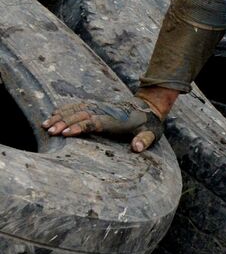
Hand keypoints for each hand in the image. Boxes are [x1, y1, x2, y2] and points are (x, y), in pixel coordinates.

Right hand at [43, 94, 165, 152]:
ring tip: (45, 125)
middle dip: (64, 123)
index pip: (94, 122)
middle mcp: (105, 111)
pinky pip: (78, 106)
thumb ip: (144, 140)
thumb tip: (137, 148)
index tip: (65, 133)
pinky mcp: (97, 106)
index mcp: (116, 120)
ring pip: (76, 110)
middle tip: (50, 132)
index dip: (80, 127)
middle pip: (81, 116)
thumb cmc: (149, 124)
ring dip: (60, 116)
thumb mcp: (151, 134)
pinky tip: (52, 115)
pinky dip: (64, 109)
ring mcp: (100, 107)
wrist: (149, 106)